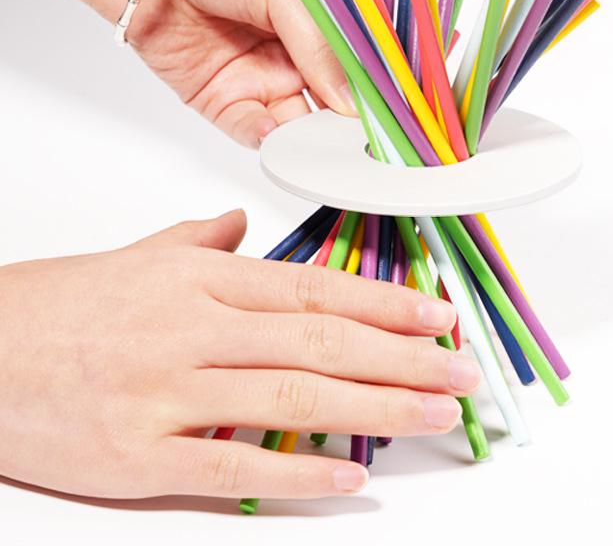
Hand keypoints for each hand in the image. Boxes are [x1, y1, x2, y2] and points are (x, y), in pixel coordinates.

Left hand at [0, 0, 355, 148]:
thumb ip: (319, 44)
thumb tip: (350, 99)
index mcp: (321, 16)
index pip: (359, 60)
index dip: (377, 86)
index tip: (395, 112)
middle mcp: (296, 50)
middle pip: (334, 98)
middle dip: (348, 121)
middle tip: (365, 141)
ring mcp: (262, 76)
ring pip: (299, 121)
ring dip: (311, 136)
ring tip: (321, 143)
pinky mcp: (225, 100)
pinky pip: (256, 130)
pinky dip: (269, 138)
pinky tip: (275, 130)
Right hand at [0, 210, 479, 499]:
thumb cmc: (61, 304)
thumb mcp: (138, 257)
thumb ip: (196, 242)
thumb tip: (235, 226)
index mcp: (202, 281)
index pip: (315, 289)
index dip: (385, 304)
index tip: (437, 317)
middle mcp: (196, 330)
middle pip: (321, 342)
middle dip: (403, 359)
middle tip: (461, 372)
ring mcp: (170, 393)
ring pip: (293, 398)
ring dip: (375, 409)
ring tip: (433, 414)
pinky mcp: (139, 456)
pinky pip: (232, 467)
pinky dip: (298, 474)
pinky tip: (351, 477)